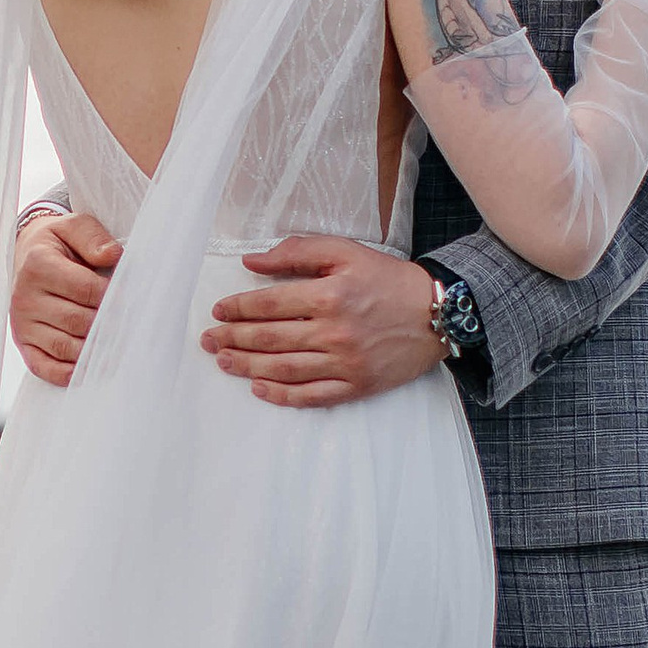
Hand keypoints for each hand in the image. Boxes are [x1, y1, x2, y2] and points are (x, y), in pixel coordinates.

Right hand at [11, 209, 119, 386]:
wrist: (27, 256)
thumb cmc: (58, 245)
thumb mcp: (74, 227)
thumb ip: (94, 238)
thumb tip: (114, 255)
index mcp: (38, 265)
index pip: (87, 290)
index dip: (115, 297)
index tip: (132, 300)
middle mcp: (24, 297)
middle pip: (79, 322)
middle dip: (109, 326)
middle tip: (131, 327)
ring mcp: (22, 324)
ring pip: (65, 347)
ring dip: (95, 352)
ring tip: (118, 347)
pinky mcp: (23, 344)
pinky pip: (44, 367)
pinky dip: (69, 373)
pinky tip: (89, 368)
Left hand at [200, 237, 443, 407]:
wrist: (439, 312)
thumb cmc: (389, 279)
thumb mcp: (346, 252)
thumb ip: (298, 252)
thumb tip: (252, 261)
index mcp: (330, 295)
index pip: (269, 304)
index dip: (238, 308)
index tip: (218, 311)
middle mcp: (335, 331)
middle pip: (270, 339)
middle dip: (233, 338)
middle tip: (208, 339)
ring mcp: (346, 362)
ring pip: (284, 369)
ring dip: (248, 366)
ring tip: (223, 361)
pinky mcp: (357, 385)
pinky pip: (313, 395)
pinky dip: (283, 395)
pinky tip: (260, 389)